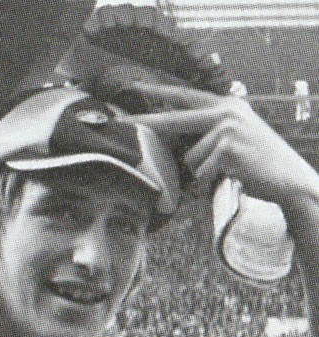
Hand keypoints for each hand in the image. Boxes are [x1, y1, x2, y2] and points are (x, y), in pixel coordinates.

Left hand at [118, 81, 317, 208]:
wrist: (287, 176)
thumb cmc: (256, 159)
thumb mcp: (233, 135)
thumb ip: (207, 129)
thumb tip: (170, 133)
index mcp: (225, 104)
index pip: (185, 96)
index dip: (158, 91)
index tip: (134, 86)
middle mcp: (225, 111)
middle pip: (175, 119)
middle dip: (147, 123)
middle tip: (121, 121)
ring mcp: (227, 128)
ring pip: (190, 156)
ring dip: (202, 169)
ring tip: (227, 168)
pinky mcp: (228, 147)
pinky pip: (202, 169)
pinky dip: (212, 177)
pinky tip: (233, 172)